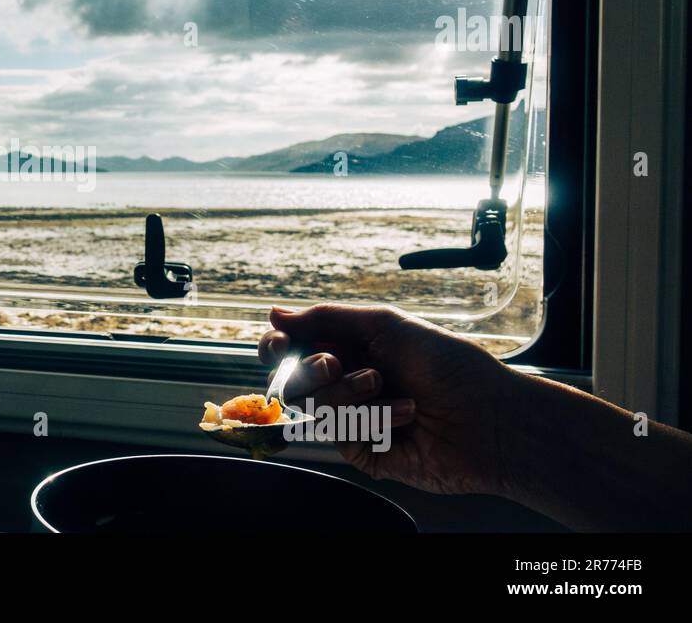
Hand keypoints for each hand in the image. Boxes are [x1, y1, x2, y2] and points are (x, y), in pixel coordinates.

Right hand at [258, 303, 520, 495]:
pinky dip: (373, 419)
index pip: (293, 349)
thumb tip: (275, 313)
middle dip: (310, 370)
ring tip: (388, 387)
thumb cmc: (449, 366)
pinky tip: (405, 415)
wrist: (490, 418)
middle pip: (292, 381)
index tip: (277, 344)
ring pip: (314, 408)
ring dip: (348, 393)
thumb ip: (327, 318)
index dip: (277, 347)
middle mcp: (348, 384)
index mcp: (350, 349)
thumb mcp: (387, 325)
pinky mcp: (364, 452)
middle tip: (334, 364)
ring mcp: (355, 420)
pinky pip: (342, 435)